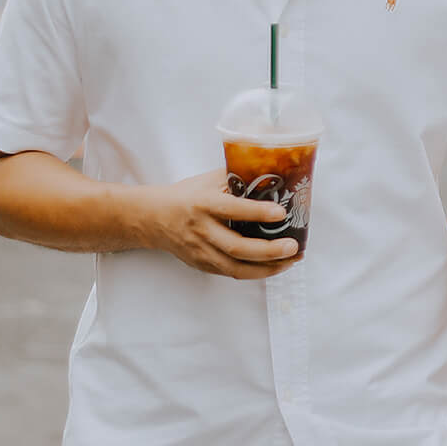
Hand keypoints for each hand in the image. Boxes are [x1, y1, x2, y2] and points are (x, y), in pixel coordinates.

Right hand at [137, 169, 300, 279]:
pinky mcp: (202, 265)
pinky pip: (231, 273)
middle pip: (236, 248)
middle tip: (293, 247)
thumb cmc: (186, 195)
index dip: (257, 212)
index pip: (232, 210)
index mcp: (203, 204)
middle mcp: (201, 231)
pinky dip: (255, 272)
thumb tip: (270, 172)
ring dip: (267, 268)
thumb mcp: (208, 180)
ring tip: (290, 261)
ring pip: (235, 268)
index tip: (280, 213)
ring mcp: (201, 252)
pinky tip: (273, 266)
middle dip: (268, 251)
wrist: (153, 218)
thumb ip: (235, 178)